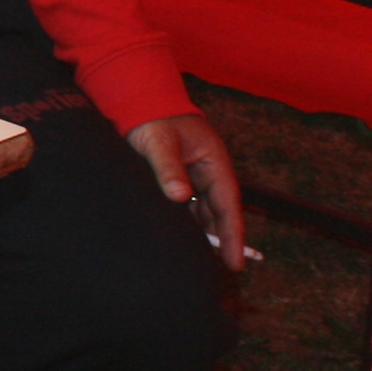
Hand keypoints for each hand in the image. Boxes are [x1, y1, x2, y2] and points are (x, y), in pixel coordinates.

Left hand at [128, 111, 245, 271]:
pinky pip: (189, 203)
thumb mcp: (159, 142)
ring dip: (203, 231)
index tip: (234, 263)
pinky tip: (180, 236)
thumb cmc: (151, 117)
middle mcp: (209, 169)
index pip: (227, 204)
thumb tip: (180, 197)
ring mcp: (195, 172)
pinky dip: (187, 220)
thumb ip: (168, 168)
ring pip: (204, 209)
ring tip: (200, 259)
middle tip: (219, 270)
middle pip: (219, 211)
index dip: (232, 235)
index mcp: (213, 160)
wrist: (137, 99)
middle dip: (220, 239)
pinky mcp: (180, 175)